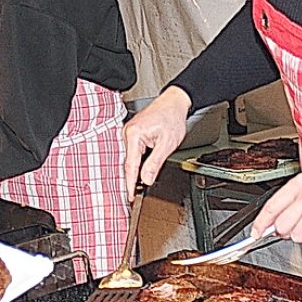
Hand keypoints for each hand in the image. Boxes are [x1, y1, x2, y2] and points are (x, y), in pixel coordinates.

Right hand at [121, 86, 190, 200]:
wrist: (174, 103)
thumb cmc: (172, 117)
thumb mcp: (167, 144)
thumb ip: (155, 163)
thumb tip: (146, 179)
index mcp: (134, 134)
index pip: (130, 165)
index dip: (130, 183)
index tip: (130, 197)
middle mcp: (128, 133)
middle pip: (128, 163)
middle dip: (131, 180)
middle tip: (133, 197)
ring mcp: (129, 134)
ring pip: (130, 159)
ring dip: (134, 172)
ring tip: (135, 188)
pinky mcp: (133, 135)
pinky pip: (132, 153)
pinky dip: (136, 164)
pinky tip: (139, 173)